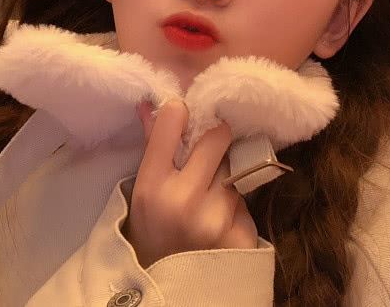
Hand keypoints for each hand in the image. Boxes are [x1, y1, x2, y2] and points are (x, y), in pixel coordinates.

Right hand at [123, 99, 258, 267]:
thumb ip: (152, 145)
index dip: (183, 112)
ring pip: (235, 169)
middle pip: (218, 137)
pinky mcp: (242, 234)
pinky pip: (246, 199)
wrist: (169, 290)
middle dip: (215, 141)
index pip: (172, 123)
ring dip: (226, 176)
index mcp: (152, 186)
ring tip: (209, 197)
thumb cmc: (152, 232)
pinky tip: (220, 219)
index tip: (185, 115)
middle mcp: (184, 200)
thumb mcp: (143, 192)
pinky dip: (236, 204)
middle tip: (208, 153)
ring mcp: (217, 218)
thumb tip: (152, 102)